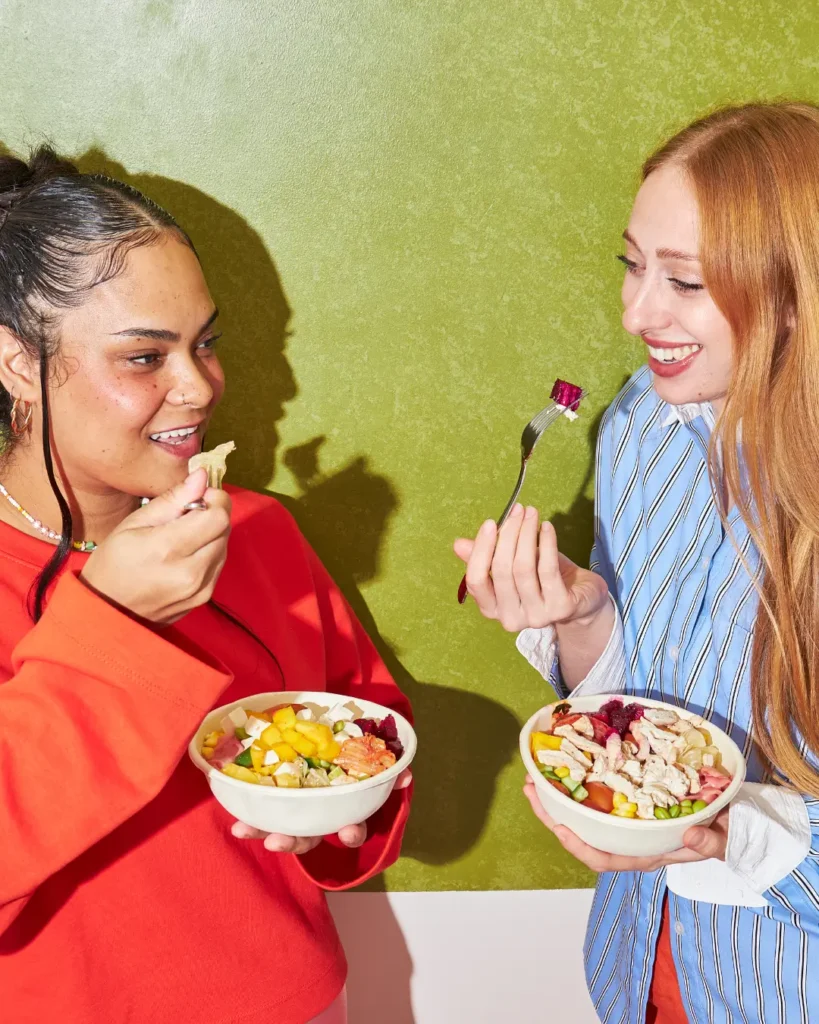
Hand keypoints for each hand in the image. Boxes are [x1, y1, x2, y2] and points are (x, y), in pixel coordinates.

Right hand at [80, 469, 230, 624]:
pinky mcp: (204, 599)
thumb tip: (201, 476)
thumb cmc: (113, 564)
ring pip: (224, 546)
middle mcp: (191, 572)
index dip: (213, 499)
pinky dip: (208, 553)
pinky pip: (218, 564)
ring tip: (182, 537)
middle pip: (225, 529)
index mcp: (169, 549)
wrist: (106, 614)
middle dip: (212, 514)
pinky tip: (185, 555)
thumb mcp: (133, 524)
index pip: (218, 515)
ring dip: (211, 534)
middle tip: (186, 516)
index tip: (196, 497)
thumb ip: (172, 500)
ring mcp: (200, 589)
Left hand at [231, 768, 412, 853]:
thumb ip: (388, 777)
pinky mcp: (274, 798)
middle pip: (305, 837)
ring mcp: (294, 812)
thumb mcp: (373, 774)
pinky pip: (259, 809)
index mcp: (343, 814)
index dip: (349, 833)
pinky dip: (248, 813)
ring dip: (260, 830)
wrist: (334, 753)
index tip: (347, 831)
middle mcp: (318, 819)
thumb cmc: (354, 769)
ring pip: (277, 826)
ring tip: (242, 830)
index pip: (350, 830)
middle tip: (277, 842)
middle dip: (292, 842)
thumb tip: (404, 775)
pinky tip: (235, 818)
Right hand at [453, 504, 608, 631]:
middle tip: (517, 511)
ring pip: (523, 568)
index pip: (476, 581)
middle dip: (508, 534)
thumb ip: (486, 557)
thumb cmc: (541, 580)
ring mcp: (536, 616)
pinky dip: (546, 543)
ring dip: (527, 534)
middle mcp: (510, 618)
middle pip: (501, 571)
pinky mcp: (560, 608)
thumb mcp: (511, 566)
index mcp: (492, 608)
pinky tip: (547, 527)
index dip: (481, 550)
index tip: (491, 523)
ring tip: (532, 514)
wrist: (582, 599)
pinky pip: (548, 569)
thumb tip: (459, 544)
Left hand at [524, 775, 728, 871]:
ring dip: (559, 799)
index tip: (560, 829)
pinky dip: (581, 783)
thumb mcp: (725, 838)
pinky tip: (568, 764)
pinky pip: (600, 795)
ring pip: (586, 815)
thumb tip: (690, 836)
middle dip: (554, 816)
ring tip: (536, 777)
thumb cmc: (729, 832)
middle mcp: (632, 838)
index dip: (581, 848)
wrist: (738, 818)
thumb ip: (710, 841)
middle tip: (531, 789)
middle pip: (584, 834)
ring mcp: (630, 819)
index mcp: (648, 852)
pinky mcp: (633, 799)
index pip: (607, 859)